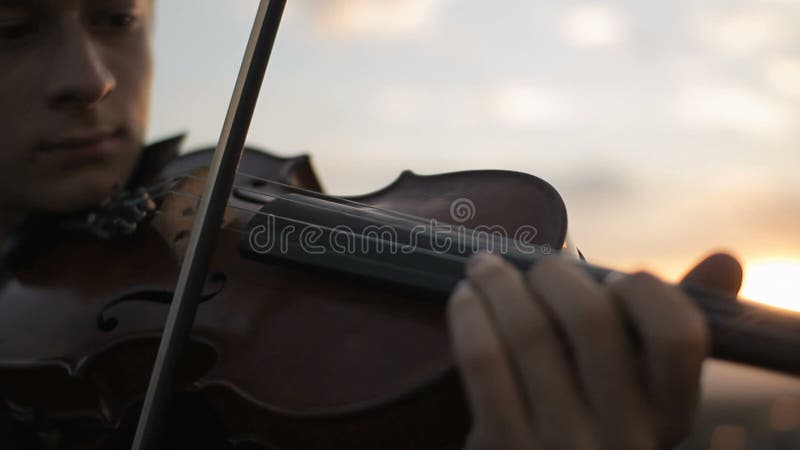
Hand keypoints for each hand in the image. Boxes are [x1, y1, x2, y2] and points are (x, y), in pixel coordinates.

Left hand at [447, 252, 741, 449]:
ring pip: (528, 331)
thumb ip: (670, 330)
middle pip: (591, 319)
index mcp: (669, 415)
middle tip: (534, 266)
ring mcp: (562, 445)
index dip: (645, 291)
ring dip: (499, 282)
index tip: (615, 279)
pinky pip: (484, 359)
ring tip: (485, 268)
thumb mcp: (636, 391)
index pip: (678, 336)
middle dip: (554, 273)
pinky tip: (466, 299)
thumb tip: (727, 258)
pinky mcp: (503, 448)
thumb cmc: (587, 418)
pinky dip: (470, 314)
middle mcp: (623, 437)